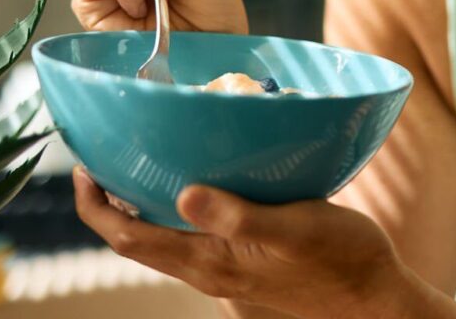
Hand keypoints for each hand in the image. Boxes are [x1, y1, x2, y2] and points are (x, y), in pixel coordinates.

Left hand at [72, 168, 406, 318]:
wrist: (373, 298)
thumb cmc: (339, 259)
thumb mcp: (292, 227)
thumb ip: (237, 214)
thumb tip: (183, 192)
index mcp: (210, 261)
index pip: (128, 239)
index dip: (95, 207)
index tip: (82, 168)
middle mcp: (207, 268)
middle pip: (135, 240)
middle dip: (106, 203)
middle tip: (97, 157)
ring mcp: (223, 269)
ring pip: (159, 239)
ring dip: (135, 205)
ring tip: (133, 161)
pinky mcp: (241, 262)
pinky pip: (188, 236)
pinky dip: (169, 208)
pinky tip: (188, 177)